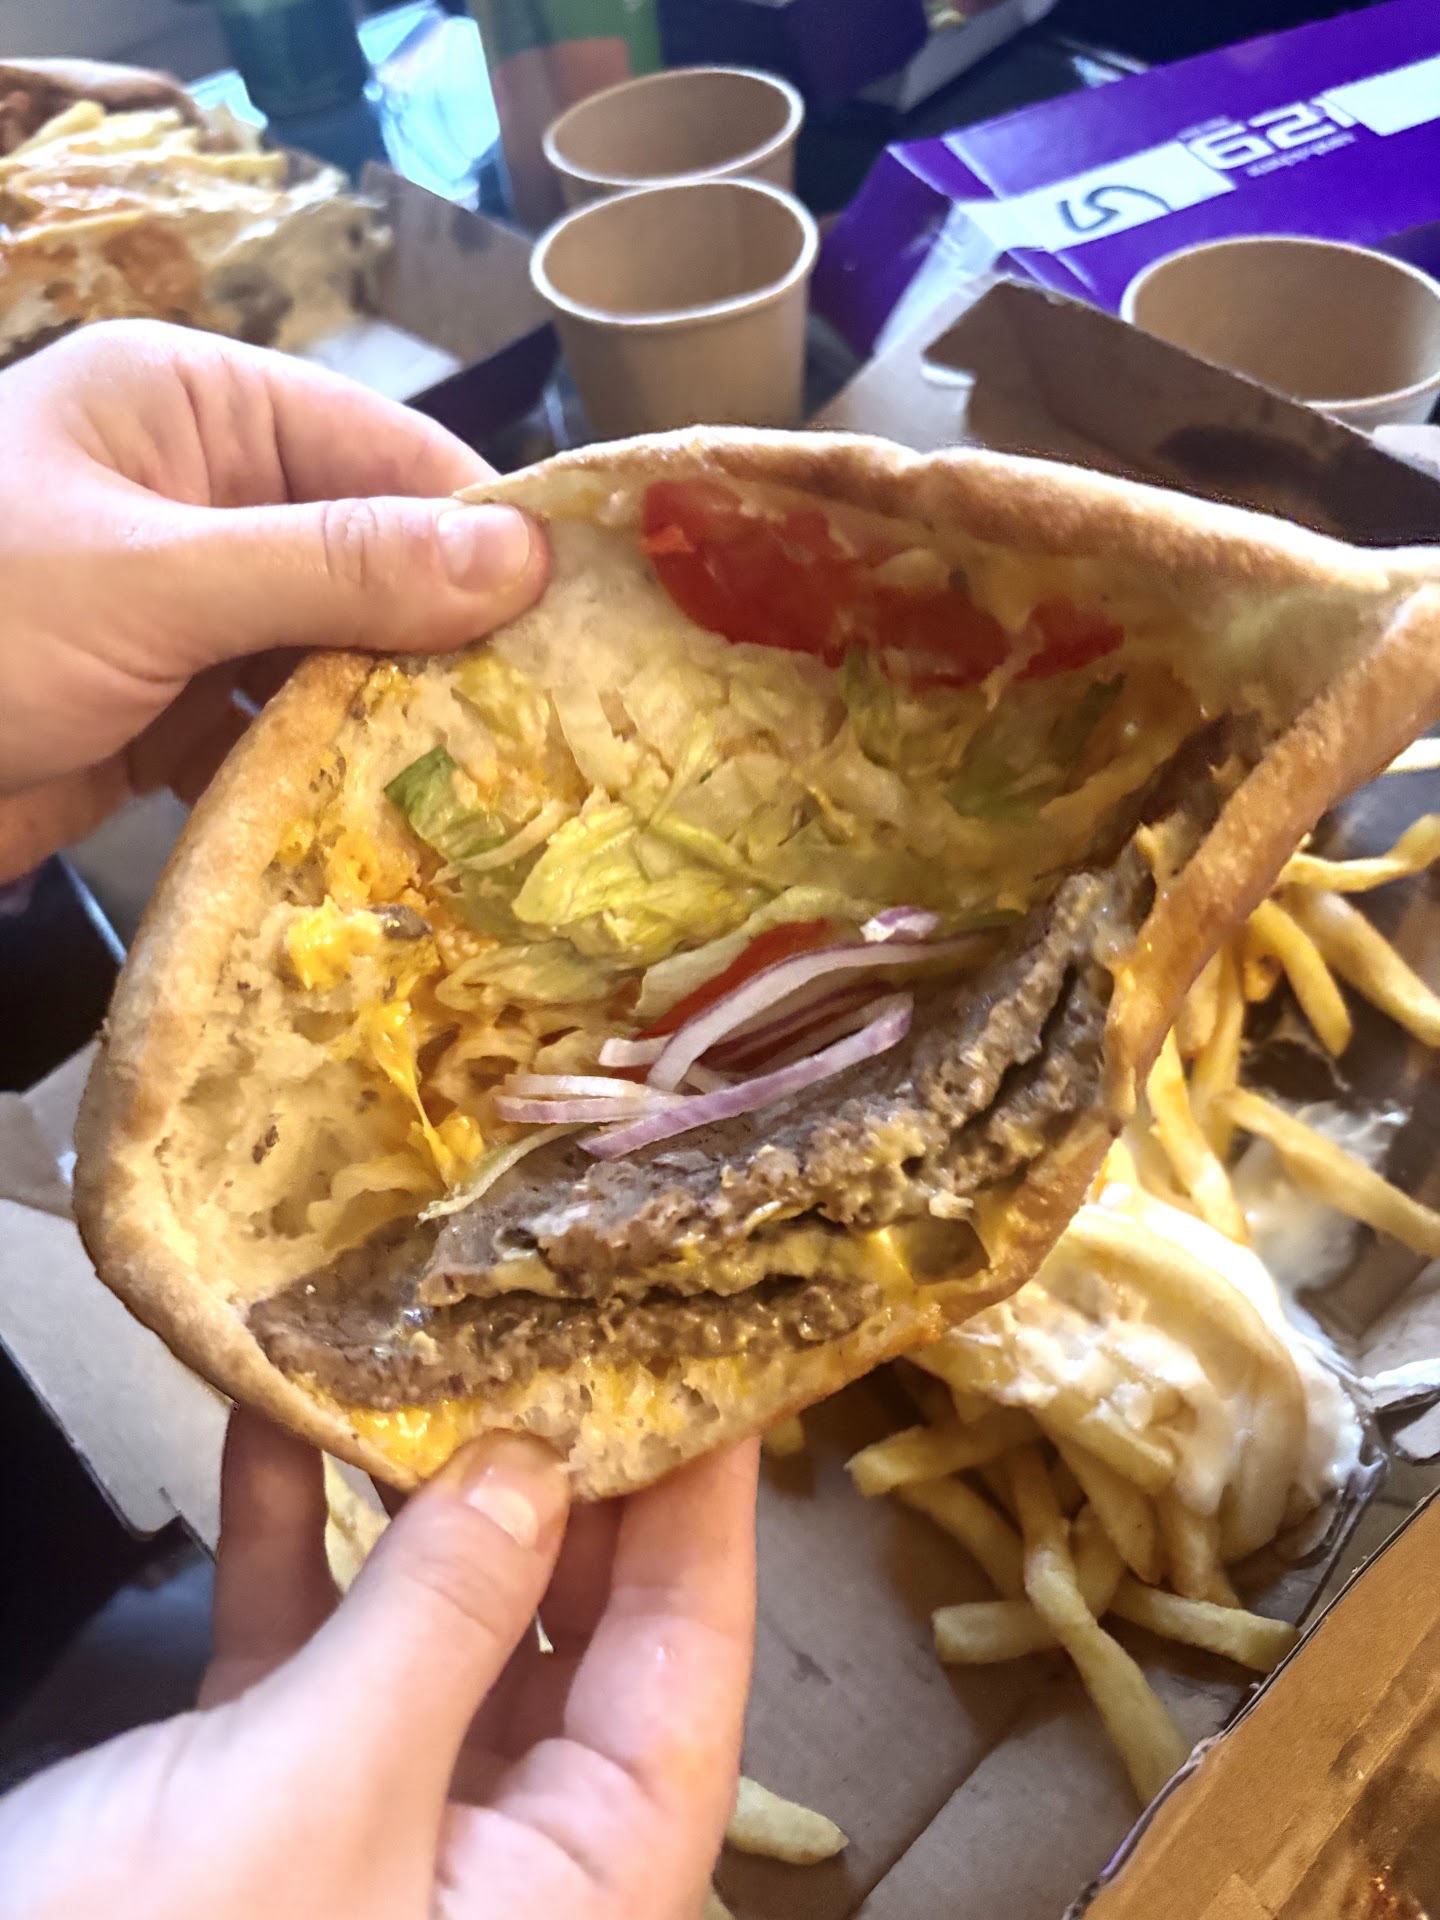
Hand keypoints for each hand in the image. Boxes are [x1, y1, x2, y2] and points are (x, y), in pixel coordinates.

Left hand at [0, 319, 548, 881]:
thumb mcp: (153, 581)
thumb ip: (335, 566)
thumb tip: (520, 559)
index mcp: (193, 405)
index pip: (384, 447)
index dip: (485, 526)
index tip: (586, 613)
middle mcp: (202, 492)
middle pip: (374, 553)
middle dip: (454, 635)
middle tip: (564, 719)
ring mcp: (186, 605)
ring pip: (338, 649)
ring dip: (402, 713)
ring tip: (509, 780)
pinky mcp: (168, 705)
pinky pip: (283, 725)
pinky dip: (333, 768)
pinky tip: (402, 815)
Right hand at [0, 1415, 757, 1918]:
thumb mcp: (329, 1791)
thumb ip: (446, 1621)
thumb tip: (536, 1467)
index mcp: (582, 1891)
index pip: (689, 1669)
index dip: (704, 1514)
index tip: (710, 1369)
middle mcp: (505, 1859)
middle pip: (576, 1632)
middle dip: (560, 1477)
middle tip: (564, 1325)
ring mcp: (384, 1824)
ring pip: (440, 1623)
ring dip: (414, 1488)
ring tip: (425, 1343)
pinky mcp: (265, 1802)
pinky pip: (312, 1643)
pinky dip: (296, 1535)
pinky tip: (275, 1415)